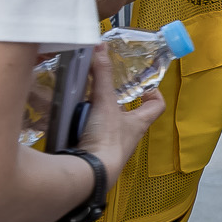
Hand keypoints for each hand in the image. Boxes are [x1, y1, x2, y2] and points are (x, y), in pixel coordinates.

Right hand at [78, 42, 165, 179]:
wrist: (89, 173)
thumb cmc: (106, 143)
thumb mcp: (104, 103)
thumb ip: (102, 75)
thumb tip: (101, 48)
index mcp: (138, 123)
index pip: (156, 106)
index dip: (154, 94)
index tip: (147, 85)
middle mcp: (127, 136)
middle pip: (128, 115)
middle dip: (116, 103)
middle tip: (104, 90)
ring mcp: (109, 146)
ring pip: (105, 125)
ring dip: (94, 115)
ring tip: (79, 102)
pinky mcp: (91, 153)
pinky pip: (86, 136)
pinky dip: (77, 127)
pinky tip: (65, 121)